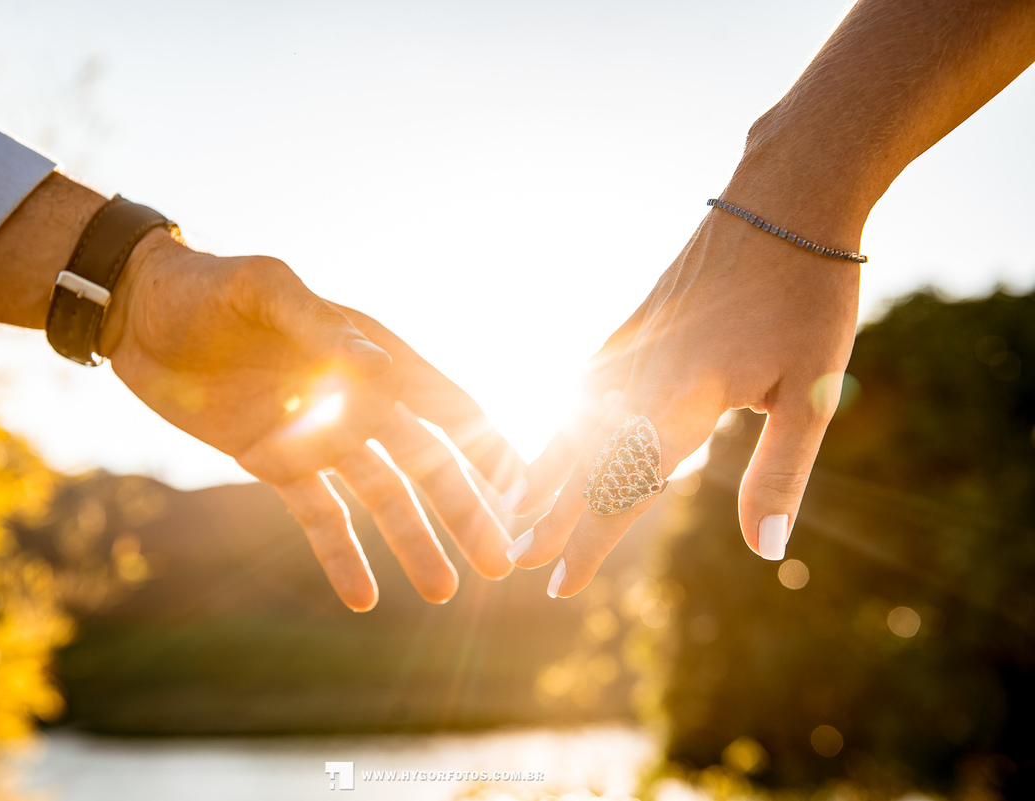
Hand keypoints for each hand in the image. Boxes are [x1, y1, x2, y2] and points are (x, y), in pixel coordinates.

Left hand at [103, 229, 523, 610]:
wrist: (138, 312)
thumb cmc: (207, 287)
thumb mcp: (265, 291)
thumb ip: (321, 328)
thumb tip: (386, 372)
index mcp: (368, 351)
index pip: (445, 402)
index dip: (487, 444)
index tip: (527, 489)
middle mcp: (356, 396)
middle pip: (425, 461)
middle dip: (464, 509)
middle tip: (501, 561)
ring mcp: (318, 433)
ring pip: (381, 496)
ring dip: (413, 542)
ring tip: (443, 592)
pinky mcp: (276, 462)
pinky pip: (318, 515)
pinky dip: (341, 554)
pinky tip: (364, 597)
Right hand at [502, 204, 859, 597]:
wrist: (786, 198)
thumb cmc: (808, 294)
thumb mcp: (815, 392)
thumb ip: (780, 472)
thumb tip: (765, 549)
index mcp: (682, 400)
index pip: (622, 487)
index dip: (589, 541)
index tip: (558, 584)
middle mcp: (641, 376)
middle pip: (583, 460)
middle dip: (549, 515)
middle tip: (511, 558)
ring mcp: (631, 346)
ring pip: (574, 422)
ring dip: (543, 472)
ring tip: (514, 508)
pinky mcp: (635, 324)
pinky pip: (584, 387)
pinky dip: (560, 423)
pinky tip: (553, 435)